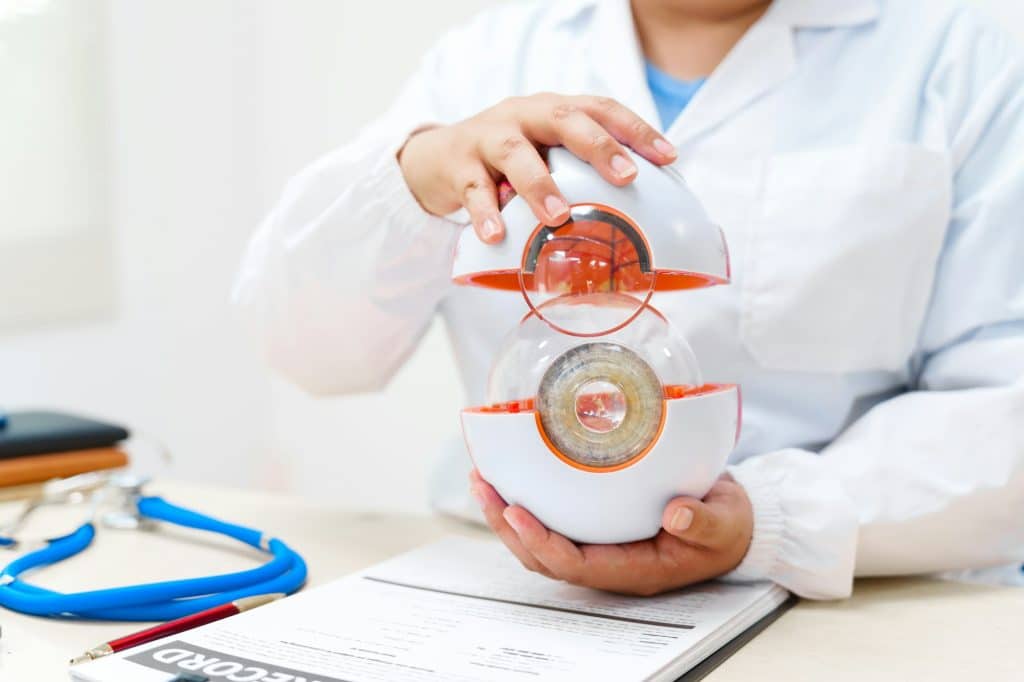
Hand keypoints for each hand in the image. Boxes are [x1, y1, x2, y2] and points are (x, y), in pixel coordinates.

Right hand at [398, 93, 676, 243]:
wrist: (435, 159)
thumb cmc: (505, 163)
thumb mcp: (544, 155)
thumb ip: (578, 172)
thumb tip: (639, 213)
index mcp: (552, 110)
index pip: (600, 108)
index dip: (636, 129)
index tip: (668, 157)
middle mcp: (523, 115)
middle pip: (563, 119)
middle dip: (598, 146)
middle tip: (625, 177)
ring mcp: (487, 136)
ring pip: (515, 152)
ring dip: (539, 184)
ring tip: (557, 216)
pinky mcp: (457, 165)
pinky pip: (473, 189)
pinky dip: (485, 214)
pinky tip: (496, 236)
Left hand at [469, 469, 752, 595]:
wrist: (734, 524)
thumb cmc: (728, 526)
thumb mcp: (725, 522)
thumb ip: (704, 521)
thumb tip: (676, 513)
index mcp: (636, 569)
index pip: (576, 565)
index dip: (542, 542)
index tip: (516, 511)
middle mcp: (610, 563)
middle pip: (545, 558)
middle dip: (508, 526)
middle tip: (483, 485)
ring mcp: (602, 547)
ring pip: (541, 544)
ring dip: (507, 515)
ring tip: (482, 479)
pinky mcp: (598, 528)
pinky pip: (554, 524)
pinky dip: (528, 503)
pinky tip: (511, 477)